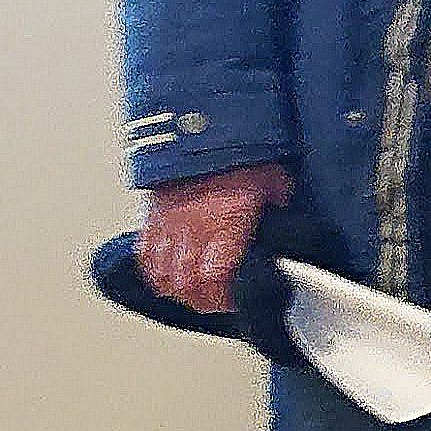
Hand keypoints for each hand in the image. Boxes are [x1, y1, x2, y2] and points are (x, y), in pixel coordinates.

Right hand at [138, 161, 289, 315]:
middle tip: (217, 302)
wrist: (200, 129)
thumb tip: (285, 223)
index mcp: (224, 225)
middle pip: (185, 285)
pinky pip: (144, 255)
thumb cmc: (239, 155)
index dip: (222, 298)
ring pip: (162, 275)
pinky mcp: (151, 218)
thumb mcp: (273, 184)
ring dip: (178, 290)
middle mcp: (191, 231)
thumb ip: (278, 210)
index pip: (215, 278)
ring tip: (195, 292)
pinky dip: (154, 271)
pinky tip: (168, 275)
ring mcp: (167, 226)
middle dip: (202, 301)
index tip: (234, 300)